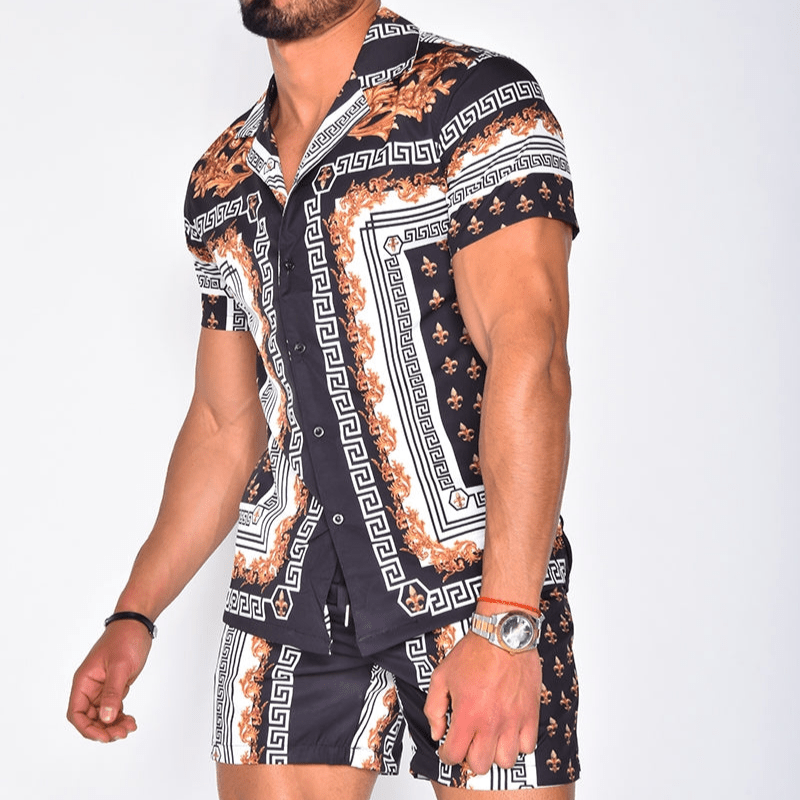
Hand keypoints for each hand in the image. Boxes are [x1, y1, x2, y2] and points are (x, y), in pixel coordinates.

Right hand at [67, 620, 152, 741]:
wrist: (138, 624)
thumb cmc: (125, 639)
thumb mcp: (120, 666)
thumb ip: (113, 692)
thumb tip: (106, 719)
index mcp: (84, 681)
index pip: (76, 713)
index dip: (87, 728)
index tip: (105, 736)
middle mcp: (90, 686)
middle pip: (89, 718)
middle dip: (104, 729)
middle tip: (123, 733)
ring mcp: (102, 687)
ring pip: (102, 715)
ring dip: (114, 725)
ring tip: (130, 727)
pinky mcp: (114, 686)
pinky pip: (113, 708)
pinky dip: (120, 716)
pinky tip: (131, 721)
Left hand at [424, 632, 541, 774]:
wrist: (503, 634)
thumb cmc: (473, 652)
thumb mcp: (441, 676)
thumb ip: (434, 708)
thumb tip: (437, 732)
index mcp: (467, 714)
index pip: (454, 756)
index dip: (447, 754)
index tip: (448, 747)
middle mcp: (490, 723)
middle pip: (480, 765)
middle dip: (471, 756)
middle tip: (470, 740)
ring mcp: (513, 721)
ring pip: (506, 761)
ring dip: (496, 752)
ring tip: (491, 736)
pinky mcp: (531, 714)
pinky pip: (527, 746)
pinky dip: (518, 743)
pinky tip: (509, 729)